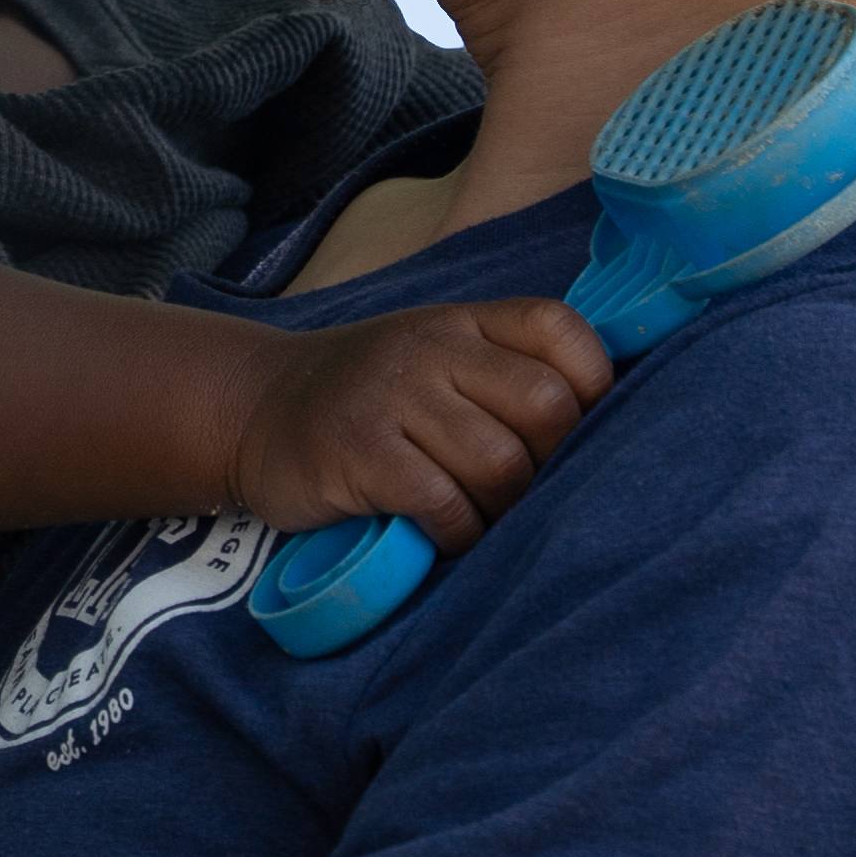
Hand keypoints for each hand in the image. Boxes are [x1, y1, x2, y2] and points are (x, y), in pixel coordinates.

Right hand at [225, 300, 605, 554]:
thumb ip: (502, 371)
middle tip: (527, 493)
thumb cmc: (368, 397)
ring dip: (504, 509)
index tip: (574, 435)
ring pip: (500, 462)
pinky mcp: (359, 452)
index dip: (592, 385)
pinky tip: (443, 534)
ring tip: (483, 519)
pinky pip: (443, 501)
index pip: (559, 329)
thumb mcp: (432, 357)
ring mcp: (393, 396)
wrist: (252, 409)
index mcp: (463, 322)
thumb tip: (603, 433)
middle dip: (553, 465)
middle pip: (546, 406)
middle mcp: (431, 348)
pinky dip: (459, 532)